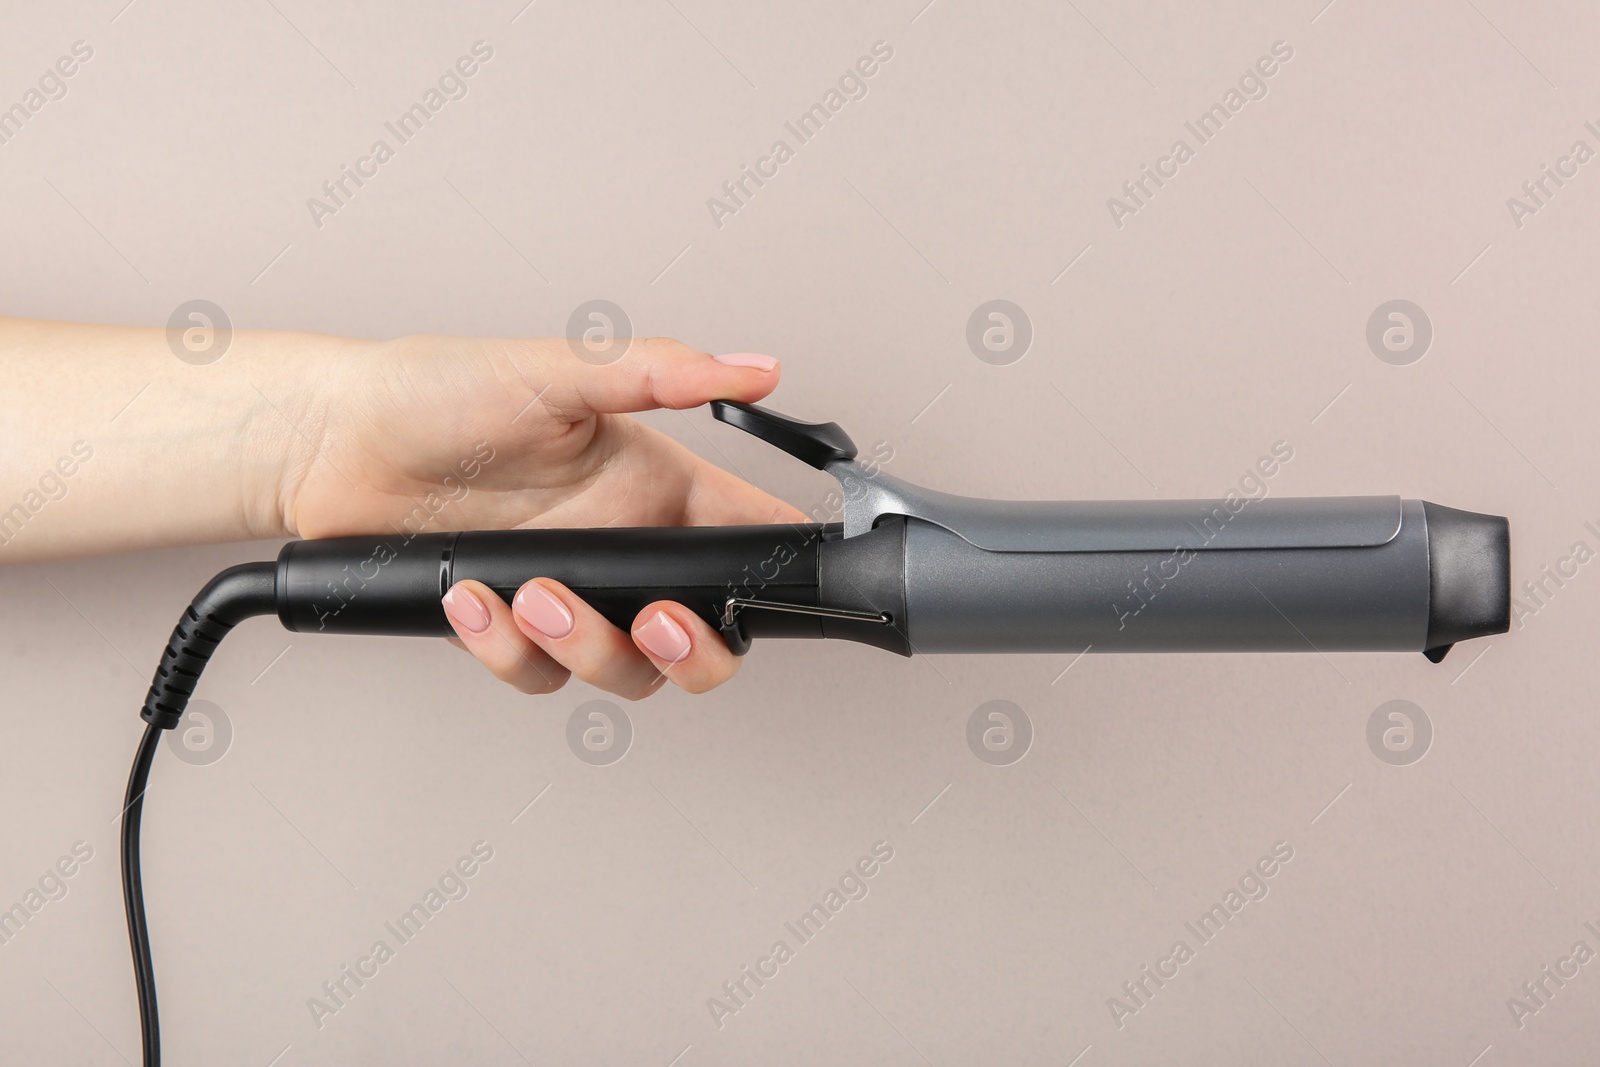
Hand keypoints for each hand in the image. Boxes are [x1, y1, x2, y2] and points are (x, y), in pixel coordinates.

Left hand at [282, 334, 804, 698]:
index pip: (748, 536)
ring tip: (535, 597)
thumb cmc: (437, 389)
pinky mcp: (510, 628)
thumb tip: (752, 366)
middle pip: (702, 637)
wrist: (329, 440)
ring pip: (623, 670)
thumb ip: (658, 372)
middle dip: (692, 651)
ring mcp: (569, 593)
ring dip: (585, 648)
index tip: (774, 584)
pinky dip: (508, 650)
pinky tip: (474, 599)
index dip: (774, 570)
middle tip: (656, 626)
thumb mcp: (557, 370)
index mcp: (653, 485)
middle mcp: (621, 546)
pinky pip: (537, 674)